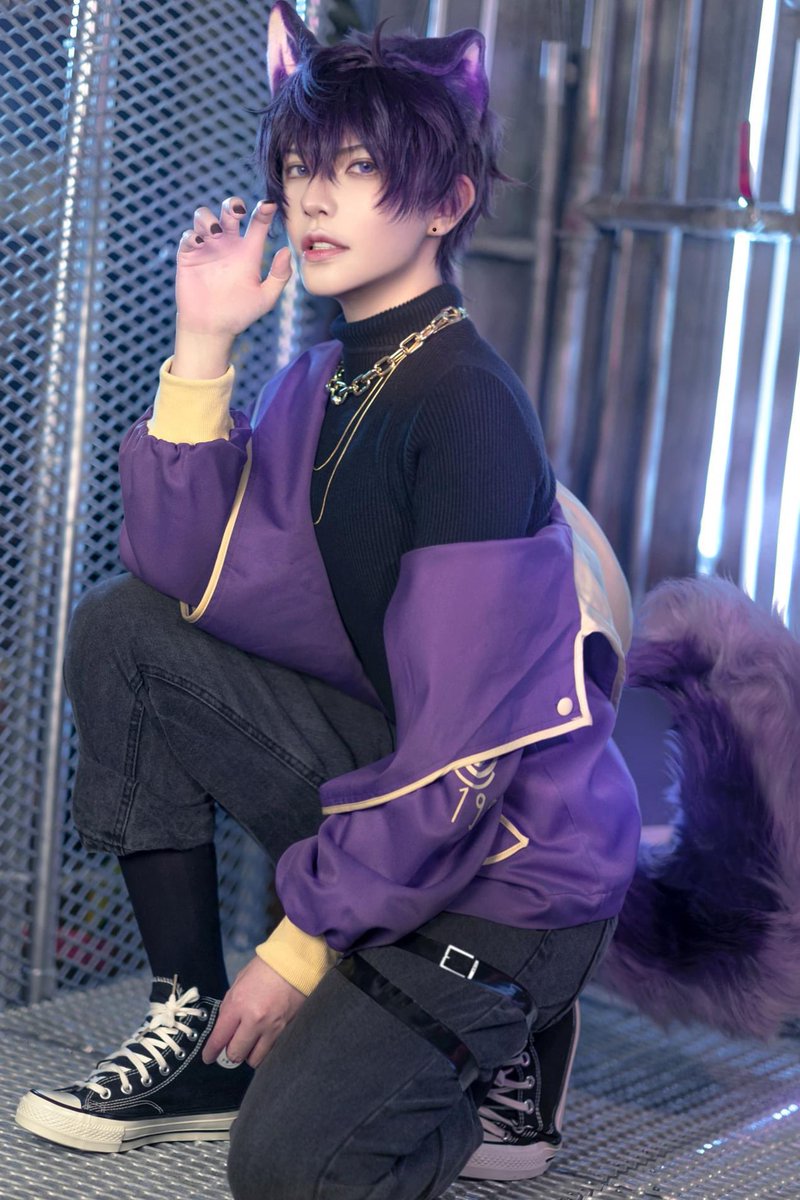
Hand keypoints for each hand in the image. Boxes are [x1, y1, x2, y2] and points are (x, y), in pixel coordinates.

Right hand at [174, 196, 292, 339]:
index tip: (269, 205)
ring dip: (209, 217)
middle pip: (229, 210)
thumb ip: (279, 276)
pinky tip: (200, 243)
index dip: (264, 211)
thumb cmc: (240, 314)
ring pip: (204, 217)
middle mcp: (228, 244)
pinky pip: (188, 236)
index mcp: (248, 251)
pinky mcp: (188, 256)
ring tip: (216, 232)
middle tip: (237, 213)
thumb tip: (286, 251)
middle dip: (232, 204)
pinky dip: (193, 235)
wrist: (213, 328)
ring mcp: (207, 248)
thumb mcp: (265, 298)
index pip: (257, 223)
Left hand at [202, 955, 305, 1069]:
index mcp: (238, 1005)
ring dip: (247, 1055)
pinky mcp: (284, 1030)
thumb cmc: (264, 969)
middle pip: (236, 1054)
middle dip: (229, 1055)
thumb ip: (230, 1007)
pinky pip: (269, 1051)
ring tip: (247, 1046)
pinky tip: (260, 1041)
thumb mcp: (238, 984)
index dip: (210, 1052)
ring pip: (254, 1059)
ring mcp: (271, 1027)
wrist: (294, 964)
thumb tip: (224, 1028)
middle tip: (229, 1049)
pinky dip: (262, 1050)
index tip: (208, 1057)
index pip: (219, 1039)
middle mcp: (253, 1020)